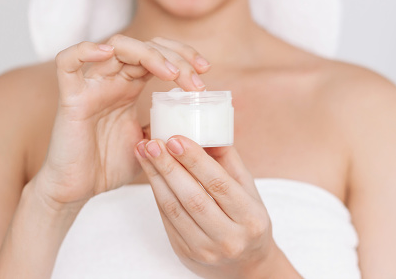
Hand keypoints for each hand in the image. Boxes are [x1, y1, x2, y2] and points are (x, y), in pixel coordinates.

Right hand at [35, 35, 210, 209]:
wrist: (79, 190)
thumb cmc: (109, 166)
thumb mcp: (151, 143)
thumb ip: (167, 126)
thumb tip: (195, 121)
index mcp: (129, 87)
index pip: (158, 54)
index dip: (183, 56)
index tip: (205, 72)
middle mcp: (112, 80)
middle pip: (144, 47)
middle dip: (176, 56)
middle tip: (197, 80)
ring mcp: (92, 86)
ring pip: (117, 47)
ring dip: (150, 54)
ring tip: (172, 74)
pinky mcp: (71, 98)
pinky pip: (67, 63)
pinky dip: (84, 50)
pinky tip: (108, 52)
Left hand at [134, 136, 283, 278]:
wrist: (246, 266)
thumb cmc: (247, 219)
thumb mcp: (248, 191)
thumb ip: (229, 161)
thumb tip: (206, 130)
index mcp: (251, 218)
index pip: (219, 184)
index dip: (195, 161)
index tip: (176, 139)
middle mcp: (230, 238)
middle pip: (193, 197)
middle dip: (169, 167)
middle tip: (152, 143)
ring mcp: (206, 250)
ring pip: (175, 209)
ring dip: (156, 178)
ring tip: (144, 153)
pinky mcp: (185, 254)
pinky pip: (167, 220)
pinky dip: (157, 193)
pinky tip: (151, 173)